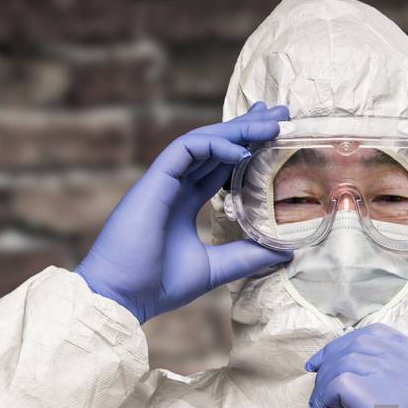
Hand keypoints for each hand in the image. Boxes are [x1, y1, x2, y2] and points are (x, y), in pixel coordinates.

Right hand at [74, 101, 291, 323]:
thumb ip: (246, 256)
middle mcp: (173, 186)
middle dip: (247, 127)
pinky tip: (242, 151)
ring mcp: (162, 181)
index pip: (219, 166)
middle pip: (214, 146)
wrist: (121, 296)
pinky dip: (214, 145)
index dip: (246, 149)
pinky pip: (185, 150)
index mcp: (183, 202)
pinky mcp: (153, 181)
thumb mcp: (214, 268)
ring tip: (271, 121)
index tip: (276, 136)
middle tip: (281, 111)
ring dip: (237, 129)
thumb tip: (286, 251)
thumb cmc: (158, 284)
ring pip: (202, 141)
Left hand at [306, 324, 407, 407]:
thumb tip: (340, 354)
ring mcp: (407, 390)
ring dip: (324, 389)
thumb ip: (389, 376)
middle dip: (329, 367)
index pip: (379, 335)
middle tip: (321, 399)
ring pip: (345, 364)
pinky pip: (339, 385)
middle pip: (359, 345)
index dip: (343, 345)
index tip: (321, 366)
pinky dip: (325, 402)